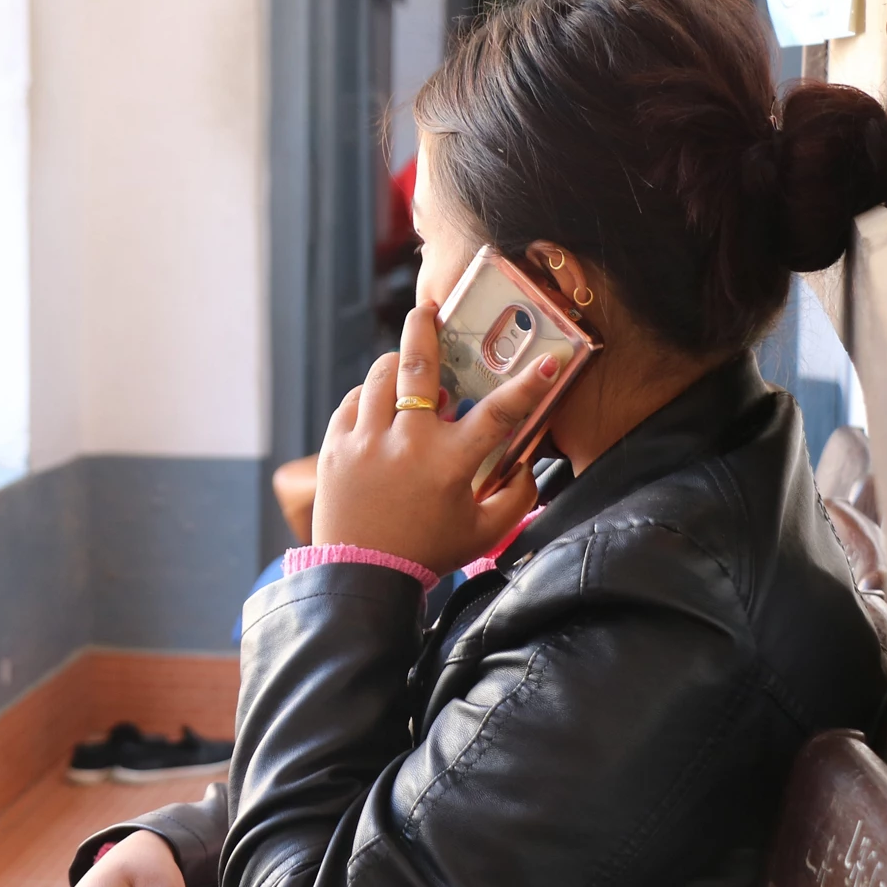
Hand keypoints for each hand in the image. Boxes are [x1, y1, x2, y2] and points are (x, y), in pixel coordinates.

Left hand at [311, 305, 555, 574]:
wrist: (362, 576)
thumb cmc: (426, 554)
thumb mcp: (483, 532)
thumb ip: (517, 498)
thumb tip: (528, 465)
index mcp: (450, 464)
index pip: (499, 415)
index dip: (529, 385)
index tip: (551, 361)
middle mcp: (407, 444)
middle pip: (417, 365)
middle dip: (424, 328)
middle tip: (427, 309)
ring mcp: (366, 442)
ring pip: (379, 377)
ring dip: (394, 364)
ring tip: (404, 363)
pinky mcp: (335, 447)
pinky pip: (352, 401)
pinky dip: (367, 395)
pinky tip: (378, 402)